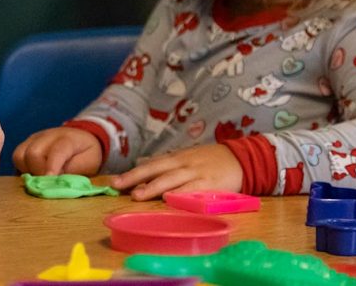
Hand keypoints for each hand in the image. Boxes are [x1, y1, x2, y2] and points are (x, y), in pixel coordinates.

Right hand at [12, 126, 102, 175]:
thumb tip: (56, 182)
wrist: (81, 137)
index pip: (57, 151)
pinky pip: (17, 157)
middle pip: (33, 153)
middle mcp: (48, 135)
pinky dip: (22, 169)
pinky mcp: (26, 143)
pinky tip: (33, 175)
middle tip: (47, 184)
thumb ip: (74, 171)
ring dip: (27, 171)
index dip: (52, 167)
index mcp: (68, 138)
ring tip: (40, 179)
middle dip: (38, 173)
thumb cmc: (86, 153)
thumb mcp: (90, 163)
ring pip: (20, 155)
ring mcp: (34, 138)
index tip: (49, 181)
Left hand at [111, 143, 242, 200]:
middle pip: (155, 169)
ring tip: (136, 195)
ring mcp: (195, 173)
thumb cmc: (211, 161)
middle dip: (134, 177)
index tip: (115, 181)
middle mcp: (182, 163)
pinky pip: (192, 189)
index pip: (150, 164)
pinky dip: (180, 193)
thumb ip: (168, 163)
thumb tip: (144, 166)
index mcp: (176, 157)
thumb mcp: (187, 157)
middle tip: (116, 185)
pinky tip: (169, 199)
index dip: (133, 172)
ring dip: (152, 187)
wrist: (241, 159)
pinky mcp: (209, 184)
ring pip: (170, 179)